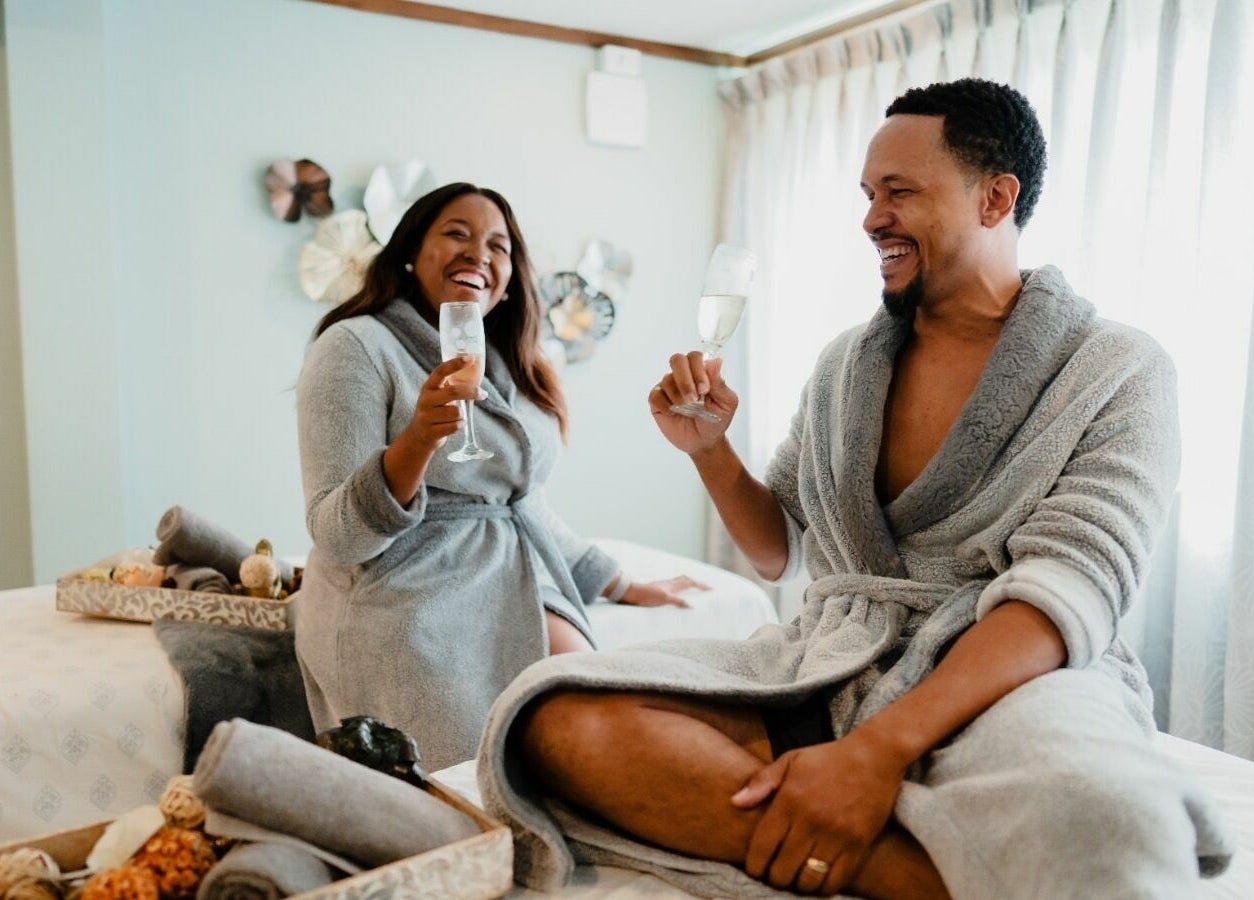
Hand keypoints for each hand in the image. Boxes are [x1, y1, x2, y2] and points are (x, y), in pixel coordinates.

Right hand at [407, 357, 485, 452]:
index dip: (455, 364)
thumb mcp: (437, 396)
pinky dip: (459, 425)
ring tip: (454, 418)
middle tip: (483, 394)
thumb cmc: (435, 412)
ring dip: (461, 415)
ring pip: (457, 412)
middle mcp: (425, 400)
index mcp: (428, 387)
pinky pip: (455, 426)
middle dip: (472, 392)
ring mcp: (426, 416)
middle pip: (454, 392)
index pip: (441, 371)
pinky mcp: (430, 432)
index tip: (471, 358)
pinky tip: (450, 426)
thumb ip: (450, 386)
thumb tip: (475, 374)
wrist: (418, 437)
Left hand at [620, 575, 710, 608]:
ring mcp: (662, 586)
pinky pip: (672, 588)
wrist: (631, 593)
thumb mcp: (664, 599)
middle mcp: (669, 584)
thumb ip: (678, 601)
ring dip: (686, 584)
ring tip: (691, 589)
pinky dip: (678, 590)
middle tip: (703, 586)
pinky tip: (675, 596)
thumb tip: (692, 605)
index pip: (691, 582)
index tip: (711, 588)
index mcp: (673, 585)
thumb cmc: (646, 595)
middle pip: (685, 579)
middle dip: (695, 582)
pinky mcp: (657, 591)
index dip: (701, 585)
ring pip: (678, 582)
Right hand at [648, 354, 738, 453]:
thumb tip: (716, 361)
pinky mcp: (658, 401)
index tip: (705, 390)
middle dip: (685, 379)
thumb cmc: (716, 420)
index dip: (698, 370)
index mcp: (701, 372)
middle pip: (677, 360)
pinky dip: (665, 404)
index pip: (694, 357)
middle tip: (693, 399)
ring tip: (686, 410)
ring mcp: (669, 387)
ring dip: (678, 395)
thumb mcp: (726, 403)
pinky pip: (655, 395)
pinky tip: (673, 413)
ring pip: (667, 379)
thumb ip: (720, 383)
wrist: (704, 442)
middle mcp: (684, 375)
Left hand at [731, 729, 908, 894]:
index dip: (754, 865)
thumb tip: (734, 803)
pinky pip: (836, 880)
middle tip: (776, 874)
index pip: (762, 847)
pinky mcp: (858, 845)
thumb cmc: (828, 759)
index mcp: (790, 800)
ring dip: (799, 884)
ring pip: (808, 880)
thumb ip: (761, 782)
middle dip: (775, 877)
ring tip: (796, 877)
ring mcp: (836, 835)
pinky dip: (823, 887)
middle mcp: (811, 820)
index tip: (756, 868)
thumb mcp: (791, 760)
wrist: (874, 756)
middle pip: (782, 870)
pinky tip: (818, 879)